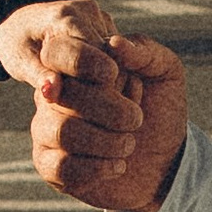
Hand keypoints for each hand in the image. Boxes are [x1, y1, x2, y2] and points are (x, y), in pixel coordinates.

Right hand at [10, 0, 189, 211]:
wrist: (165, 162)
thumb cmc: (160, 110)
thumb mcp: (165, 73)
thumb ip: (145, 51)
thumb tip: (114, 43)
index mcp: (76, 65)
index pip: (58, 52)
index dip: (84, 62)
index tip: (115, 74)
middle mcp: (54, 94)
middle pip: (62, 93)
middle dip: (109, 108)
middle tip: (136, 118)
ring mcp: (46, 128)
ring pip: (61, 131)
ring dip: (106, 141)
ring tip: (129, 144)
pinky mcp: (48, 164)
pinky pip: (59, 166)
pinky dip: (96, 168)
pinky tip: (117, 165)